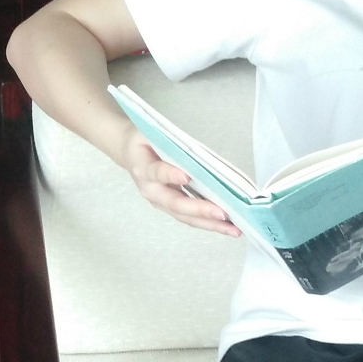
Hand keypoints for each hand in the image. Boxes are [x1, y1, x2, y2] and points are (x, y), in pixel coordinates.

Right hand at [118, 128, 240, 235]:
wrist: (130, 154)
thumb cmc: (143, 141)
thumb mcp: (151, 132)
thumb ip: (169, 141)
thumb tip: (195, 150)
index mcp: (142, 167)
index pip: (155, 172)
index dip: (170, 175)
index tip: (186, 176)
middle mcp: (150, 190)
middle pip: (174, 203)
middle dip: (199, 209)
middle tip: (222, 213)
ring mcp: (160, 202)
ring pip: (184, 216)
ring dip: (209, 223)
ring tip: (233, 229)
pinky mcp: (170, 208)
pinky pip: (190, 218)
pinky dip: (209, 223)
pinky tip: (228, 227)